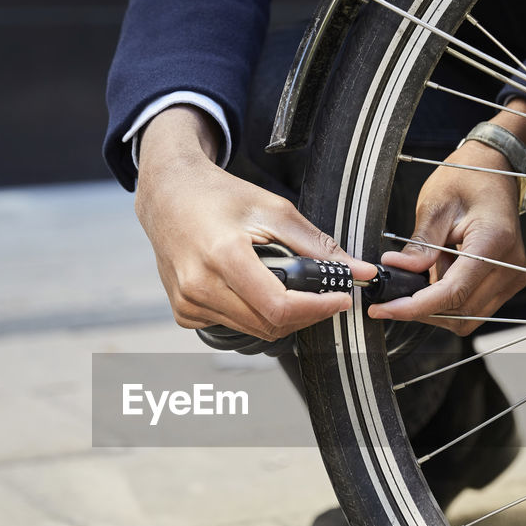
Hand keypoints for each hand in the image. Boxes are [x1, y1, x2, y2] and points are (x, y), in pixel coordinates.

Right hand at [135, 105, 376, 340]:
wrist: (168, 195)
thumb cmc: (217, 196)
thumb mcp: (273, 210)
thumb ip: (317, 245)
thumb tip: (357, 270)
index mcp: (223, 255)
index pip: (279, 306)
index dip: (317, 309)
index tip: (339, 299)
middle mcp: (200, 285)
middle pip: (270, 325)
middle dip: (305, 313)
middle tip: (321, 293)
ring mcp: (188, 303)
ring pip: (254, 330)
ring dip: (280, 315)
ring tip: (287, 285)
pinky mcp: (183, 312)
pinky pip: (232, 326)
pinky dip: (252, 313)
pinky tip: (251, 287)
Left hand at [366, 139, 525, 336]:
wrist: (494, 170)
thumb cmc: (467, 179)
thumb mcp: (435, 204)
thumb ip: (420, 244)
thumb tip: (398, 271)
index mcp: (493, 242)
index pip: (453, 292)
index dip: (415, 306)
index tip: (385, 309)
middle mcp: (510, 265)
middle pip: (460, 310)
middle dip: (423, 308)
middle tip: (395, 291)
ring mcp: (512, 276)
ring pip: (468, 316)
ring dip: (438, 305)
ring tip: (429, 269)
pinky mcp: (508, 282)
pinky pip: (475, 306)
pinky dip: (450, 299)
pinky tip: (441, 273)